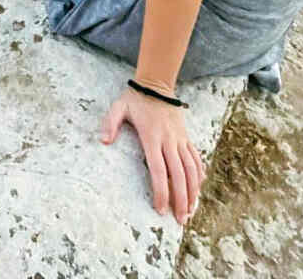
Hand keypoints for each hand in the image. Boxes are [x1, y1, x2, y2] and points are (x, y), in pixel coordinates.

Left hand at [99, 85, 205, 223]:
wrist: (157, 84)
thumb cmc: (135, 98)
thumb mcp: (118, 108)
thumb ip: (110, 123)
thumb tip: (103, 141)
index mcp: (152, 137)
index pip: (159, 170)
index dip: (161, 191)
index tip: (161, 209)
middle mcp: (169, 141)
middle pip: (179, 175)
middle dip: (181, 199)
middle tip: (180, 219)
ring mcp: (180, 139)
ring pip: (192, 170)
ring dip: (193, 191)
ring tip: (190, 211)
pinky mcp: (186, 137)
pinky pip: (196, 158)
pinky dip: (199, 174)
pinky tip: (199, 188)